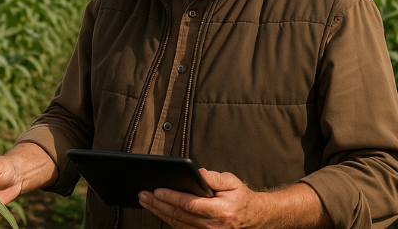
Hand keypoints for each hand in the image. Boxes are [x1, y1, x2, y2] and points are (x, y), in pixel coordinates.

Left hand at [138, 169, 331, 228]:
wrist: (254, 217)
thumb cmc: (240, 197)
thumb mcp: (231, 181)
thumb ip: (214, 178)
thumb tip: (198, 173)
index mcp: (220, 211)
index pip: (190, 204)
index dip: (172, 198)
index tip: (157, 190)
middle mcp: (212, 226)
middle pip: (179, 215)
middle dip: (158, 205)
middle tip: (143, 194)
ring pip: (177, 224)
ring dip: (158, 212)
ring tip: (145, 201)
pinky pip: (181, 228)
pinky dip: (167, 219)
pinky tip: (157, 210)